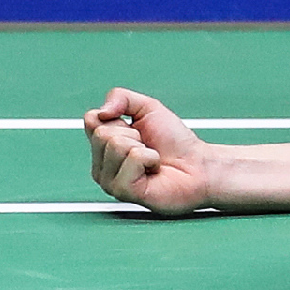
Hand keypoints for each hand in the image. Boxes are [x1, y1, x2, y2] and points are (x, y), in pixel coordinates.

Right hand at [84, 88, 212, 214]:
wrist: (197, 165)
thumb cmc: (174, 141)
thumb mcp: (148, 107)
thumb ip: (121, 97)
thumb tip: (100, 111)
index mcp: (103, 145)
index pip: (91, 119)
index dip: (118, 117)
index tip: (137, 128)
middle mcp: (101, 164)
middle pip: (102, 133)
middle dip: (132, 133)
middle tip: (147, 146)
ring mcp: (110, 181)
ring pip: (116, 146)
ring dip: (143, 147)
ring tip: (152, 158)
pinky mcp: (124, 191)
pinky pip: (132, 160)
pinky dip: (150, 158)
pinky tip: (154, 169)